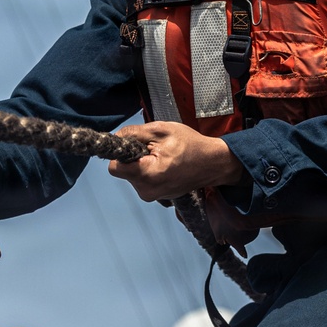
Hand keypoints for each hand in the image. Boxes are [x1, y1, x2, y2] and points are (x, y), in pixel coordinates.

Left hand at [107, 121, 241, 202]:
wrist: (212, 163)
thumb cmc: (190, 146)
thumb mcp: (161, 130)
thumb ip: (134, 133)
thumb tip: (116, 136)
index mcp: (147, 175)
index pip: (114, 167)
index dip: (120, 152)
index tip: (132, 145)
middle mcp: (147, 191)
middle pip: (123, 171)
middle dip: (133, 157)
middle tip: (154, 149)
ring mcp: (152, 196)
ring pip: (132, 175)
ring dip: (142, 164)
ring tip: (163, 157)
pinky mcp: (156, 196)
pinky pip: (143, 181)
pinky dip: (149, 171)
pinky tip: (165, 165)